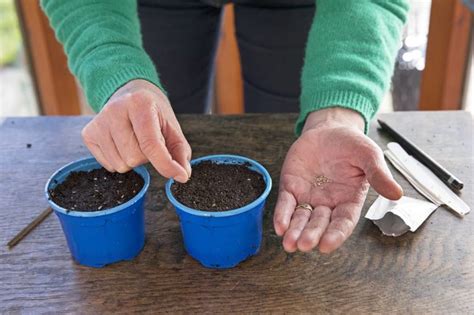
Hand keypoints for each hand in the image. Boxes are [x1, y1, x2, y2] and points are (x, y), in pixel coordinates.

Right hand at [81, 79, 190, 182]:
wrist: (130, 95)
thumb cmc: (154, 114)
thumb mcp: (172, 128)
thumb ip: (180, 152)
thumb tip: (182, 176)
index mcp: (140, 104)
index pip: (151, 143)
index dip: (166, 164)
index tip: (180, 176)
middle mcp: (115, 110)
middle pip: (134, 158)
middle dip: (147, 158)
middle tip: (148, 143)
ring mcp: (99, 121)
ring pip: (120, 164)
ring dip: (132, 161)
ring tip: (135, 143)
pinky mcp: (88, 133)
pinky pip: (108, 165)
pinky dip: (119, 161)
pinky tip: (121, 145)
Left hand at [273, 108, 402, 252]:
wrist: (330, 129)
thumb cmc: (352, 144)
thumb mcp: (369, 156)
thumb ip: (379, 174)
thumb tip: (397, 194)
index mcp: (349, 200)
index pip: (343, 223)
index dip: (335, 235)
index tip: (326, 246)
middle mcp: (328, 203)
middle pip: (319, 224)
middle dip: (311, 235)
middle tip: (304, 244)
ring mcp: (308, 197)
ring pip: (301, 219)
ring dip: (294, 231)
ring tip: (289, 243)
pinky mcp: (292, 187)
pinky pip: (286, 204)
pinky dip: (282, 215)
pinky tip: (279, 226)